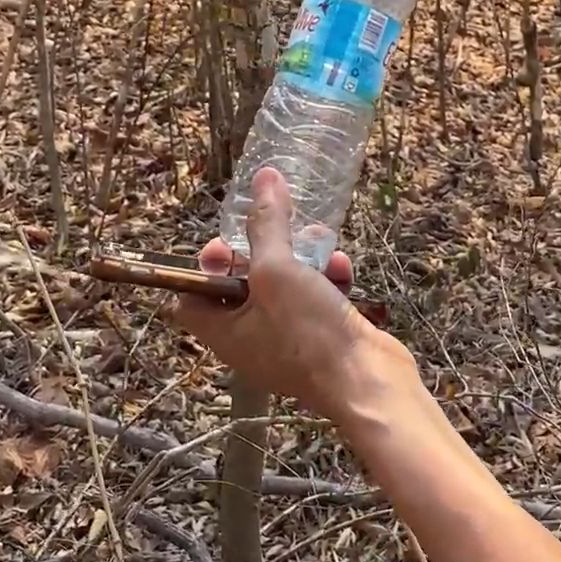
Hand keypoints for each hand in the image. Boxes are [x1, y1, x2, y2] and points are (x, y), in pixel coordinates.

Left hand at [178, 169, 388, 419]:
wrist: (368, 382)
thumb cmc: (307, 331)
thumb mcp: (277, 270)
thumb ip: (267, 224)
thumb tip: (262, 178)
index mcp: (225, 333)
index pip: (192, 299)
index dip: (204, 268)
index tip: (227, 241)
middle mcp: (251, 341)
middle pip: (241, 289)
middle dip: (261, 254)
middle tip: (272, 229)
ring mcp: (289, 343)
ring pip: (284, 291)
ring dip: (300, 260)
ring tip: (316, 237)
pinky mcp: (322, 341)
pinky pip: (316, 302)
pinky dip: (326, 280)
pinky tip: (342, 266)